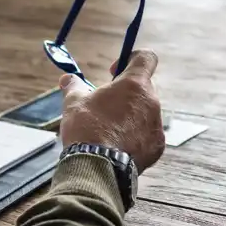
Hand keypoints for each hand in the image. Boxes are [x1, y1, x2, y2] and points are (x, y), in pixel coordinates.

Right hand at [59, 49, 164, 173]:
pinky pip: (149, 134)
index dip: (131, 58)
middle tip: (105, 105)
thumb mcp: (74, 102)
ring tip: (108, 129)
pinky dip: (136, 136)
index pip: (147, 57)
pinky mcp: (158, 145)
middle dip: (126, 92)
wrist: (97, 168)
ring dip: (131, 115)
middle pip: (143, 87)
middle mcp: (152, 100)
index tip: (114, 71)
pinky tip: (118, 145)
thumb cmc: (86, 130)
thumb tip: (67, 78)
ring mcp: (157, 124)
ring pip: (146, 111)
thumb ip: (74, 85)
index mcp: (135, 84)